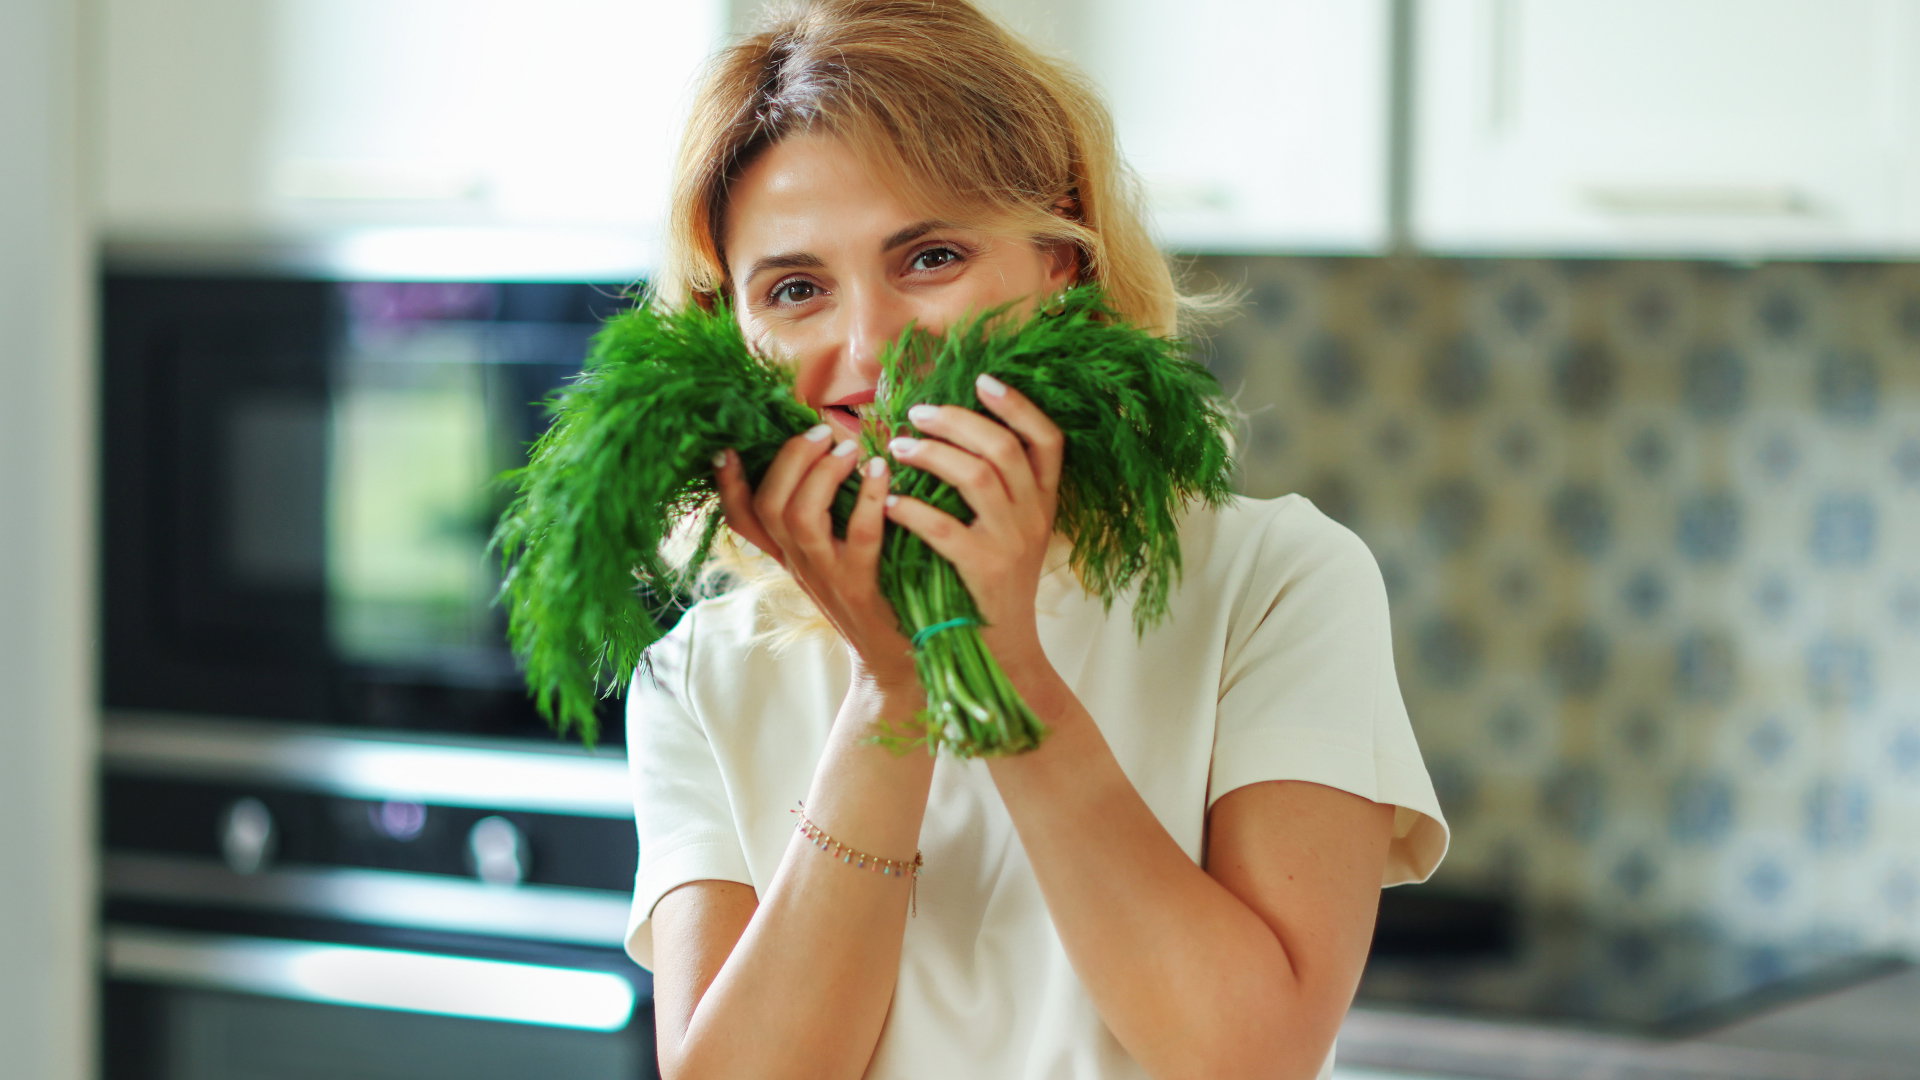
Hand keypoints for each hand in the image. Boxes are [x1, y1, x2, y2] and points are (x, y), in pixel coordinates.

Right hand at [711, 423, 918, 691]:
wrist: (896, 664)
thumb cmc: (872, 600)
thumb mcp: (832, 561)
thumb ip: (824, 517)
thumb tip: (827, 456)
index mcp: (789, 556)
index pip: (742, 520)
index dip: (728, 485)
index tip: (725, 449)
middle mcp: (799, 564)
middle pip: (768, 506)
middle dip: (788, 459)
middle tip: (820, 430)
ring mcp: (827, 576)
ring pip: (799, 517)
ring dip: (822, 473)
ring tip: (848, 447)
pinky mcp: (863, 586)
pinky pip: (860, 535)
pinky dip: (869, 496)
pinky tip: (882, 471)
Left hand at [883, 374, 1061, 673]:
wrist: (1004, 652)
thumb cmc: (995, 584)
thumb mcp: (1013, 532)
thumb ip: (998, 488)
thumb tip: (953, 433)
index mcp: (1045, 502)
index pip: (1048, 440)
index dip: (1018, 406)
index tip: (983, 380)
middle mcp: (1035, 516)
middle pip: (1002, 447)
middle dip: (956, 420)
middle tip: (915, 412)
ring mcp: (1012, 543)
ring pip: (978, 475)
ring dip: (931, 454)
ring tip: (896, 448)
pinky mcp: (984, 570)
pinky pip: (946, 527)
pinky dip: (914, 508)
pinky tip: (890, 500)